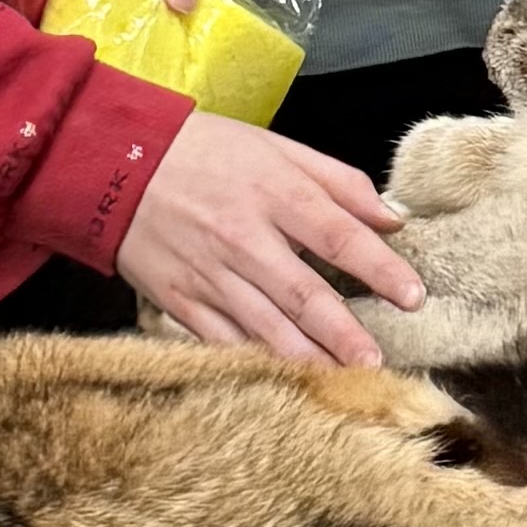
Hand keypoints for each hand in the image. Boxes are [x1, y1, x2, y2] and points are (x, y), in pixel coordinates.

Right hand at [117, 111, 426, 362]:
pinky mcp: (179, 299)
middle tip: (378, 361)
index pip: (340, 237)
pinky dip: (254, 360)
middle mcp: (244, 238)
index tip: (413, 296)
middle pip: (305, 294)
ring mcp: (209, 273)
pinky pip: (223, 338)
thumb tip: (393, 217)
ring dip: (307, 357)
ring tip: (343, 379)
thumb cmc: (205, 151)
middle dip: (345, 333)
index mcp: (274, 193)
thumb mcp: (276, 147)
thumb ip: (338, 182)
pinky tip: (283, 379)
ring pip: (266, 326)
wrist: (113, 161)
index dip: (380, 269)